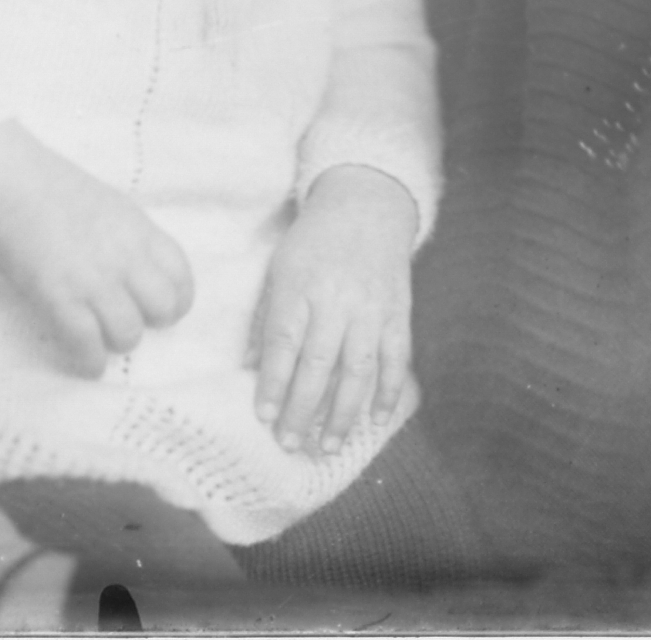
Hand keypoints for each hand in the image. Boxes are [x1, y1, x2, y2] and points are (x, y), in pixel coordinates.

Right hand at [0, 120, 193, 376]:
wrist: (13, 185)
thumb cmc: (59, 193)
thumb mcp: (114, 208)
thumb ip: (134, 240)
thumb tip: (145, 274)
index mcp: (141, 231)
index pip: (181, 276)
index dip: (176, 300)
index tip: (160, 310)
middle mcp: (125, 257)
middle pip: (163, 309)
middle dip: (150, 322)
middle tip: (129, 321)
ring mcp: (93, 278)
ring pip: (128, 333)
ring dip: (117, 342)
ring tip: (103, 339)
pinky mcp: (60, 297)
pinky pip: (87, 344)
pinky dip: (90, 361)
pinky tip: (87, 363)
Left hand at [252, 164, 415, 454]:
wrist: (366, 204)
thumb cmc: (314, 241)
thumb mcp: (280, 267)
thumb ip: (267, 316)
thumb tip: (251, 367)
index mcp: (300, 285)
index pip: (283, 341)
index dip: (273, 382)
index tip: (263, 416)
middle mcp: (336, 298)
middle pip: (318, 363)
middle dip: (302, 409)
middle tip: (289, 443)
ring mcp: (371, 307)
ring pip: (358, 368)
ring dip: (343, 412)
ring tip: (328, 445)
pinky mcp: (399, 311)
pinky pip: (396, 357)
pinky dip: (389, 391)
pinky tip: (377, 419)